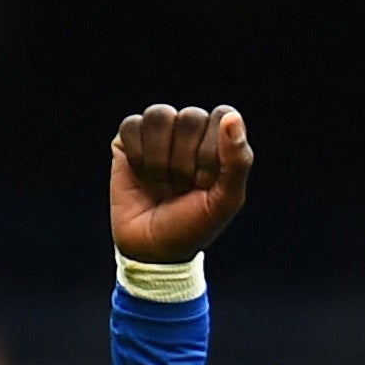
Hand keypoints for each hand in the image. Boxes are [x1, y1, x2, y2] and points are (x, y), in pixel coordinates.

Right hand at [110, 105, 251, 263]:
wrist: (153, 248)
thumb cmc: (194, 224)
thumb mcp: (224, 200)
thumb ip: (237, 161)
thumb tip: (232, 117)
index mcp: (220, 141)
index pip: (222, 116)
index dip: (212, 151)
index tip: (206, 182)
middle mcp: (190, 131)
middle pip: (191, 117)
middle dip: (187, 161)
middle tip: (183, 187)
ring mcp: (159, 133)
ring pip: (160, 115)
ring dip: (160, 159)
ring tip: (163, 184)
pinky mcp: (128, 138)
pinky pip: (132, 126)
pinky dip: (138, 157)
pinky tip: (142, 177)